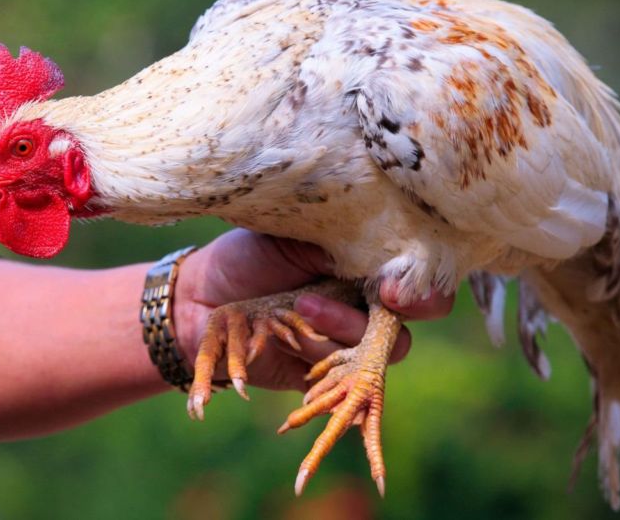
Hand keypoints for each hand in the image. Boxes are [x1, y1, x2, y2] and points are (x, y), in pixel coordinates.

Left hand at [174, 229, 412, 391]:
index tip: (391, 291)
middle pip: (397, 327)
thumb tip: (385, 256)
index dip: (420, 292)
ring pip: (364, 354)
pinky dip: (311, 361)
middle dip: (355, 317)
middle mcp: (360, 306)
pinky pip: (335, 380)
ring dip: (326, 334)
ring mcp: (341, 343)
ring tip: (290, 310)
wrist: (199, 300)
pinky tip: (282, 342)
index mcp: (364, 267)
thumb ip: (342, 247)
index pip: (417, 283)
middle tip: (310, 300)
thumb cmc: (248, 257)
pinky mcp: (318, 375)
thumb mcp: (295, 238)